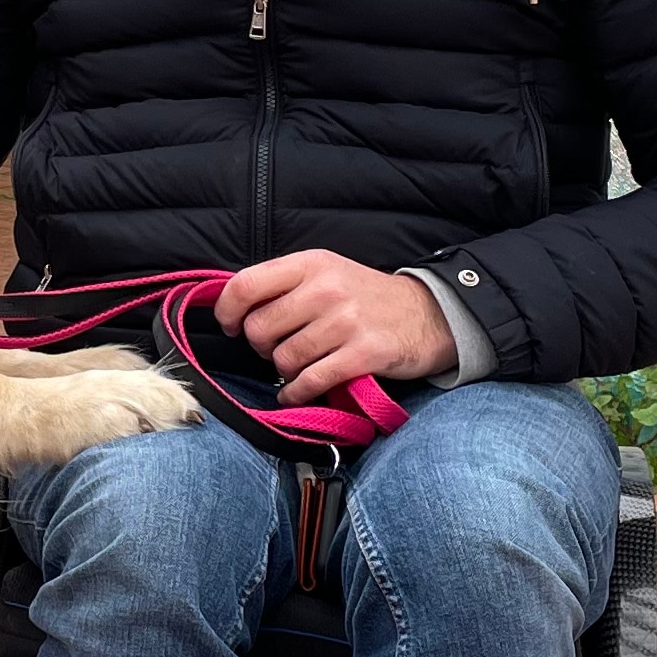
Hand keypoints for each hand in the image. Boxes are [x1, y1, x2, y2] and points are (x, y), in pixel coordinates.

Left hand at [211, 250, 452, 405]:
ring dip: (284, 370)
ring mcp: (346, 322)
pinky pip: (310, 381)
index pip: (246, 284)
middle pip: (260, 328)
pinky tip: (299, 391)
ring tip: (299, 366)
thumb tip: (233, 308)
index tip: (231, 326)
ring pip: (283, 359)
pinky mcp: (363, 354)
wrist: (428, 315)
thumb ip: (284, 285)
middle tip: (276, 348)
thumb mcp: (327, 273)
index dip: (228, 311)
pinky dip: (297, 392)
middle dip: (261, 347)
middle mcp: (327, 289)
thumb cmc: (366, 297)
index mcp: (311, 264)